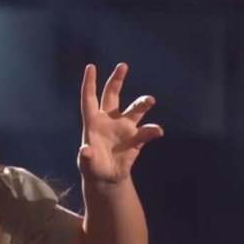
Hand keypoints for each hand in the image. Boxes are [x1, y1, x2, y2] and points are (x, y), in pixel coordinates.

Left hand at [78, 63, 163, 184]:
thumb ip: (86, 157)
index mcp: (93, 122)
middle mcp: (109, 120)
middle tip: (123, 66)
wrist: (107, 178)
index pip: (90, 99)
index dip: (90, 84)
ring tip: (149, 100)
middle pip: (112, 95)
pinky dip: (152, 130)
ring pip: (134, 109)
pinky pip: (146, 132)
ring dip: (142, 104)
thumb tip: (86, 150)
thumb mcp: (86, 164)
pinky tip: (158, 131)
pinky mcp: (136, 139)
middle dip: (117, 80)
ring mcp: (124, 128)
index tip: (90, 67)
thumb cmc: (92, 167)